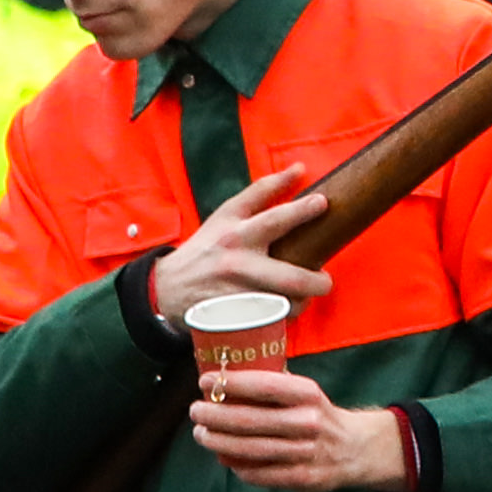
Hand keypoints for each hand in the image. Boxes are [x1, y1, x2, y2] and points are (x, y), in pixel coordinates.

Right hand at [147, 160, 337, 331]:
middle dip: (315, 281)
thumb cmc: (205, 248)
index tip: (322, 203)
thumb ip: (263, 191)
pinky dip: (282, 317)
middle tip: (324, 281)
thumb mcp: (226, 214)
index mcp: (237, 233)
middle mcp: (237, 263)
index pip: (274, 219)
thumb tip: (300, 169)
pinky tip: (283, 310)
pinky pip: (269, 322)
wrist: (167, 288)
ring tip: (303, 296)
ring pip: (284, 304)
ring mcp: (235, 294)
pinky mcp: (233, 319)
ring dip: (301, 302)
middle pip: (289, 276)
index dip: (301, 211)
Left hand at [188, 368, 412, 491]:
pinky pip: (261, 474)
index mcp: (308, 394)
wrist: (355, 449)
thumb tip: (224, 374)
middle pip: (250, 420)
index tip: (204, 381)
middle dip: (215, 416)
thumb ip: (273, 385)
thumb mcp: (305, 392)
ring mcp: (306, 452)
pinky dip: (238, 466)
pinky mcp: (302, 478)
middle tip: (196, 412)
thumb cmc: (317, 414)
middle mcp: (308, 422)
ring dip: (219, 442)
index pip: (263, 385)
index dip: (230, 383)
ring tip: (201, 434)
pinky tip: (225, 457)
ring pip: (251, 449)